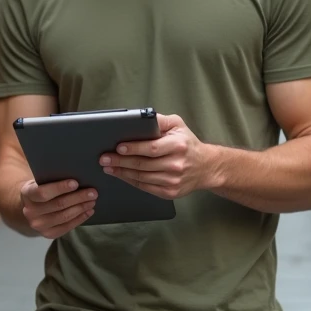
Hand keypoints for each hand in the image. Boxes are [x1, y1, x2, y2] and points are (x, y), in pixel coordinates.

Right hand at [19, 179, 96, 238]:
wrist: (31, 207)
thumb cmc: (41, 188)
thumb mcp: (41, 180)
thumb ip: (53, 178)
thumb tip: (77, 174)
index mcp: (27, 194)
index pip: (43, 192)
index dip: (60, 188)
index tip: (76, 183)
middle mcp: (30, 211)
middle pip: (58, 205)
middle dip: (78, 198)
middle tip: (93, 192)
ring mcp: (38, 225)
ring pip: (64, 216)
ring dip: (81, 208)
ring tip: (93, 201)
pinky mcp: (47, 234)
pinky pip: (66, 227)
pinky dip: (80, 219)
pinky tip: (89, 212)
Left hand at [99, 113, 215, 199]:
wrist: (205, 167)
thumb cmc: (188, 144)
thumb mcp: (178, 125)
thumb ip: (160, 120)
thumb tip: (141, 118)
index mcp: (178, 145)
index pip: (152, 148)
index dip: (134, 148)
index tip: (118, 147)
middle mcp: (176, 164)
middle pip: (143, 164)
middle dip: (121, 161)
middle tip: (105, 158)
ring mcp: (173, 180)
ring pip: (142, 177)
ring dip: (122, 172)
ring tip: (109, 166)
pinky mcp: (170, 192)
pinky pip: (146, 187)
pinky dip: (131, 181)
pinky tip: (122, 175)